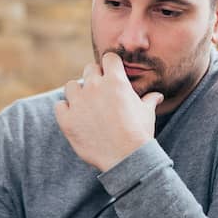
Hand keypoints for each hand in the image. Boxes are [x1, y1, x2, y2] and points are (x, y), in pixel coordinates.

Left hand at [55, 52, 163, 171]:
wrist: (126, 158)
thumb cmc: (139, 134)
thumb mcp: (147, 113)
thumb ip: (149, 100)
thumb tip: (157, 96)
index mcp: (115, 81)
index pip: (109, 58)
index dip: (111, 66)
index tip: (112, 75)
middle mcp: (94, 87)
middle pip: (89, 69)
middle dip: (94, 77)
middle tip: (100, 93)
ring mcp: (78, 103)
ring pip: (71, 86)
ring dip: (77, 93)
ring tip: (85, 105)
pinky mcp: (67, 119)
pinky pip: (59, 106)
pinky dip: (65, 110)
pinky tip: (75, 118)